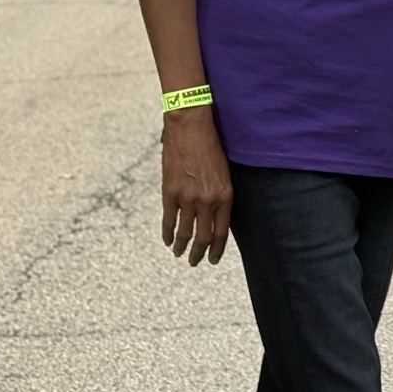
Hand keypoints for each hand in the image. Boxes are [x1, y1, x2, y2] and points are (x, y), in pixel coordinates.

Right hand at [160, 106, 231, 265]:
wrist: (191, 128)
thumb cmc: (212, 147)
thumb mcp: (225, 173)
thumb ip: (221, 195)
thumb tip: (216, 216)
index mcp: (225, 196)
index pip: (221, 232)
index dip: (216, 249)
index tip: (212, 259)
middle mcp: (207, 200)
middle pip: (203, 237)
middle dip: (199, 254)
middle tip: (195, 262)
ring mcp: (187, 198)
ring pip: (184, 232)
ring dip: (182, 247)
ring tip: (180, 254)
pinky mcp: (169, 192)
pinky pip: (168, 220)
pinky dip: (167, 233)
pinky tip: (167, 240)